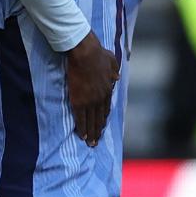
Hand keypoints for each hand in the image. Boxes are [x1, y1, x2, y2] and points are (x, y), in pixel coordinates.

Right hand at [65, 31, 119, 146]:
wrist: (86, 53)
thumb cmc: (97, 54)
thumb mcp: (111, 60)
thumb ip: (114, 70)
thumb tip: (117, 77)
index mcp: (107, 90)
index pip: (106, 108)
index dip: (103, 118)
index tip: (102, 125)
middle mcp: (100, 98)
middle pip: (99, 118)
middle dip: (97, 130)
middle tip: (96, 141)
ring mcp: (90, 101)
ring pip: (91, 121)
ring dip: (91, 133)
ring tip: (90, 143)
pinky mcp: (78, 101)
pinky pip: (80, 118)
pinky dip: (82, 128)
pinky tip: (82, 136)